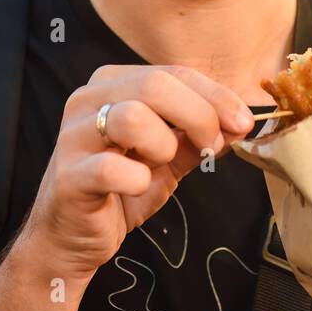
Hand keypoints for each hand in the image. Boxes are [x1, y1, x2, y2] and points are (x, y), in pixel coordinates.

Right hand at [21, 63, 253, 282]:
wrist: (72, 237)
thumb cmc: (119, 190)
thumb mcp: (168, 158)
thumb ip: (199, 137)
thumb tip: (241, 123)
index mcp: (114, 84)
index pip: (173, 73)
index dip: (215, 96)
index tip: (242, 121)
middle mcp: (89, 100)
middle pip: (156, 85)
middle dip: (199, 116)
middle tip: (211, 148)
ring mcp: (74, 136)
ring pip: (133, 117)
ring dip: (163, 146)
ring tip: (160, 166)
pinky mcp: (69, 175)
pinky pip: (112, 168)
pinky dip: (138, 180)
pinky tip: (138, 187)